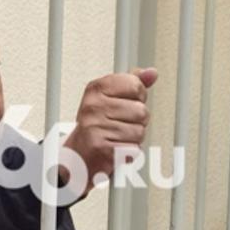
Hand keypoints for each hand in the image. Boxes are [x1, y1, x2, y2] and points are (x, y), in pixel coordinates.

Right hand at [61, 68, 157, 195]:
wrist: (77, 155)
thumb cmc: (96, 126)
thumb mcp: (111, 97)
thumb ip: (132, 83)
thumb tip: (152, 73)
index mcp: (96, 89)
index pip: (135, 85)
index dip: (137, 97)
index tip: (124, 104)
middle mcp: (93, 106)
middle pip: (141, 110)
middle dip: (136, 121)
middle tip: (118, 125)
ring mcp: (96, 128)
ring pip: (139, 132)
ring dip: (132, 139)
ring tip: (116, 138)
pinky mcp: (102, 149)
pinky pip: (134, 150)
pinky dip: (128, 153)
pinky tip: (115, 149)